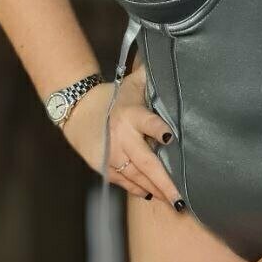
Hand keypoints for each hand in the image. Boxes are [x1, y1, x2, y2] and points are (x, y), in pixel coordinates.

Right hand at [61, 69, 183, 206]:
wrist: (79, 112)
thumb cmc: (115, 97)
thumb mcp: (133, 84)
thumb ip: (154, 76)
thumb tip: (175, 59)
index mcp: (131, 114)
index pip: (148, 123)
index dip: (159, 130)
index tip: (172, 138)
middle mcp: (121, 137)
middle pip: (146, 162)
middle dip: (165, 181)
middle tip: (182, 197)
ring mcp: (112, 155)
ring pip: (137, 177)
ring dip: (157, 191)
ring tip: (176, 202)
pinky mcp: (104, 167)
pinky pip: (125, 182)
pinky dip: (140, 190)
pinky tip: (156, 196)